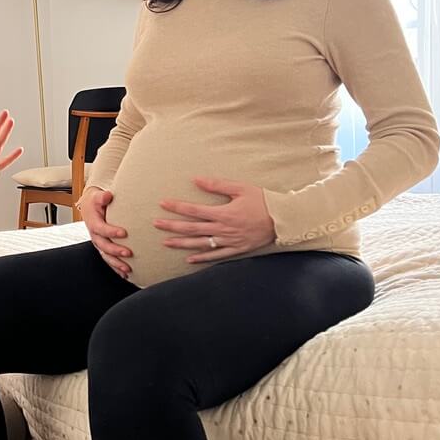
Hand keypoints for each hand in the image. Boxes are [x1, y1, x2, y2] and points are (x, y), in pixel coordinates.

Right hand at [79, 187, 131, 277]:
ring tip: (128, 268)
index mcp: (93, 223)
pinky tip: (126, 274)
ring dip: (116, 263)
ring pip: (106, 256)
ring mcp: (99, 244)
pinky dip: (116, 268)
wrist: (90, 208)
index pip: (101, 229)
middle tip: (128, 253)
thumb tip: (107, 195)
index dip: (112, 231)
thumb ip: (102, 197)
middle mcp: (95, 235)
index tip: (124, 233)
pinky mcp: (104, 249)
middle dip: (116, 251)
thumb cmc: (96, 202)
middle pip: (104, 246)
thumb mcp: (97, 196)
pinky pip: (109, 260)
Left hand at [153, 176, 275, 262]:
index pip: (194, 210)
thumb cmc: (263, 201)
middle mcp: (223, 229)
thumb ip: (217, 185)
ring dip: (182, 243)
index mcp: (223, 213)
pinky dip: (202, 258)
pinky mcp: (237, 250)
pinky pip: (216, 256)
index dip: (177, 207)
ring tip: (166, 242)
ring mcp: (229, 242)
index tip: (162, 204)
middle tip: (155, 224)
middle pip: (192, 229)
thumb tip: (196, 179)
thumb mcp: (241, 188)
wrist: (284, 220)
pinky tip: (189, 259)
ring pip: (200, 244)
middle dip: (172, 226)